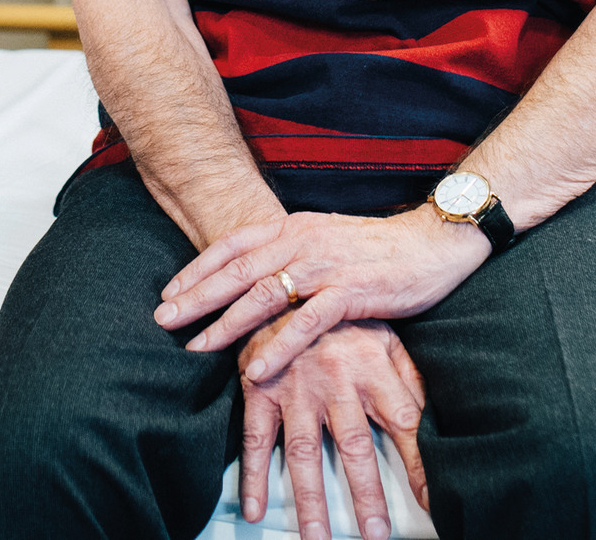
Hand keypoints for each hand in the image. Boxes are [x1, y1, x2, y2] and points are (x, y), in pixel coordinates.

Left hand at [157, 207, 488, 381]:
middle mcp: (302, 241)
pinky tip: (254, 368)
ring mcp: (325, 266)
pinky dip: (277, 346)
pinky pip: (305, 323)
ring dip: (225, 323)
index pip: (233, 244)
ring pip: (263, 295)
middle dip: (196, 297)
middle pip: (237, 270)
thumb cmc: (377, 247)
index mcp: (293, 227)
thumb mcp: (325, 240)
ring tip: (196, 347)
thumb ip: (290, 254)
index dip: (197, 268)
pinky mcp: (350, 292)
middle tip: (163, 319)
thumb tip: (253, 275)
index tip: (168, 291)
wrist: (432, 243)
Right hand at [239, 320, 425, 539]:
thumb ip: (408, 375)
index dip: (419, 463)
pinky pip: (255, 438)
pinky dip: (253, 475)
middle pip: (355, 446)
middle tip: (375, 532)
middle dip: (366, 493)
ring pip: (305, 452)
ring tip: (317, 537)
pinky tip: (254, 507)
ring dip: (310, 499)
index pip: (404, 423)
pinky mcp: (260, 389)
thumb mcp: (385, 333)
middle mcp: (336, 381)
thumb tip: (431, 416)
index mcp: (372, 367)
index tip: (430, 499)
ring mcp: (295, 387)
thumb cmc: (342, 313)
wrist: (283, 277)